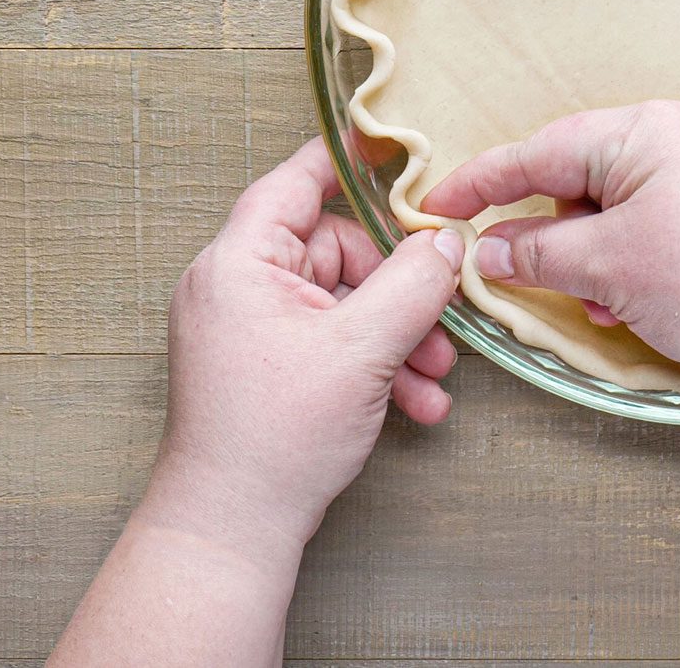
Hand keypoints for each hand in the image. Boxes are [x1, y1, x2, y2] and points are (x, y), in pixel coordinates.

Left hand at [145, 138, 463, 557]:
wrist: (231, 531)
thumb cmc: (274, 438)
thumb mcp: (362, 350)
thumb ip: (413, 284)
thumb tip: (448, 240)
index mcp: (240, 263)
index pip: (297, 182)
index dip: (348, 159)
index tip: (396, 148)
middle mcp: (236, 286)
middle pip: (336, 249)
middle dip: (399, 290)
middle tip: (442, 323)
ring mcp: (249, 327)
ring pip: (343, 302)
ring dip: (396, 336)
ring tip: (434, 378)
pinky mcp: (264, 364)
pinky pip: (330, 339)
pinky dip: (373, 364)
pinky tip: (414, 404)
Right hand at [421, 100, 679, 383]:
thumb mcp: (607, 268)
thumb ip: (537, 253)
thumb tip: (491, 251)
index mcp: (647, 128)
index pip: (540, 150)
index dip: (480, 183)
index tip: (433, 208)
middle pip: (582, 177)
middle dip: (551, 233)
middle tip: (523, 275)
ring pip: (621, 208)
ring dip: (594, 258)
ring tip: (601, 306)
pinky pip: (661, 225)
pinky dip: (634, 263)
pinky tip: (636, 306)